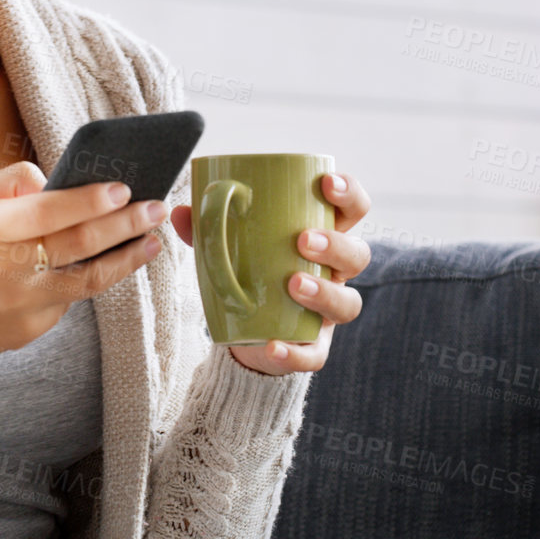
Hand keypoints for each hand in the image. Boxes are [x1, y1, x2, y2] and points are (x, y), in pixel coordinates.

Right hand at [0, 161, 169, 358]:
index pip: (51, 212)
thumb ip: (10, 184)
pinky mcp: (28, 331)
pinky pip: (66, 301)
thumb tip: (55, 182)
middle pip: (80, 245)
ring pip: (87, 282)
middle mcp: (8, 271)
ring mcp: (20, 306)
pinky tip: (104, 265)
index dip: (91, 200)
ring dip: (125, 260)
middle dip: (126, 224)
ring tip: (151, 242)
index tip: (124, 188)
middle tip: (157, 208)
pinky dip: (86, 280)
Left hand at [170, 171, 370, 376]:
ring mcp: (326, 313)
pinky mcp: (312, 348)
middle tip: (303, 241)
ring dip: (325, 292)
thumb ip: (208, 230)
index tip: (326, 183)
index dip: (349, 193)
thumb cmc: (247, 274)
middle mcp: (333, 274)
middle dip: (336, 245)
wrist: (243, 332)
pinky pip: (314, 355)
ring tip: (294, 284)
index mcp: (321, 239)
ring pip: (348, 303)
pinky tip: (274, 345)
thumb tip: (182, 212)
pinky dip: (294, 353)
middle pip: (357, 255)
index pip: (351, 210)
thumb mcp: (227, 248)